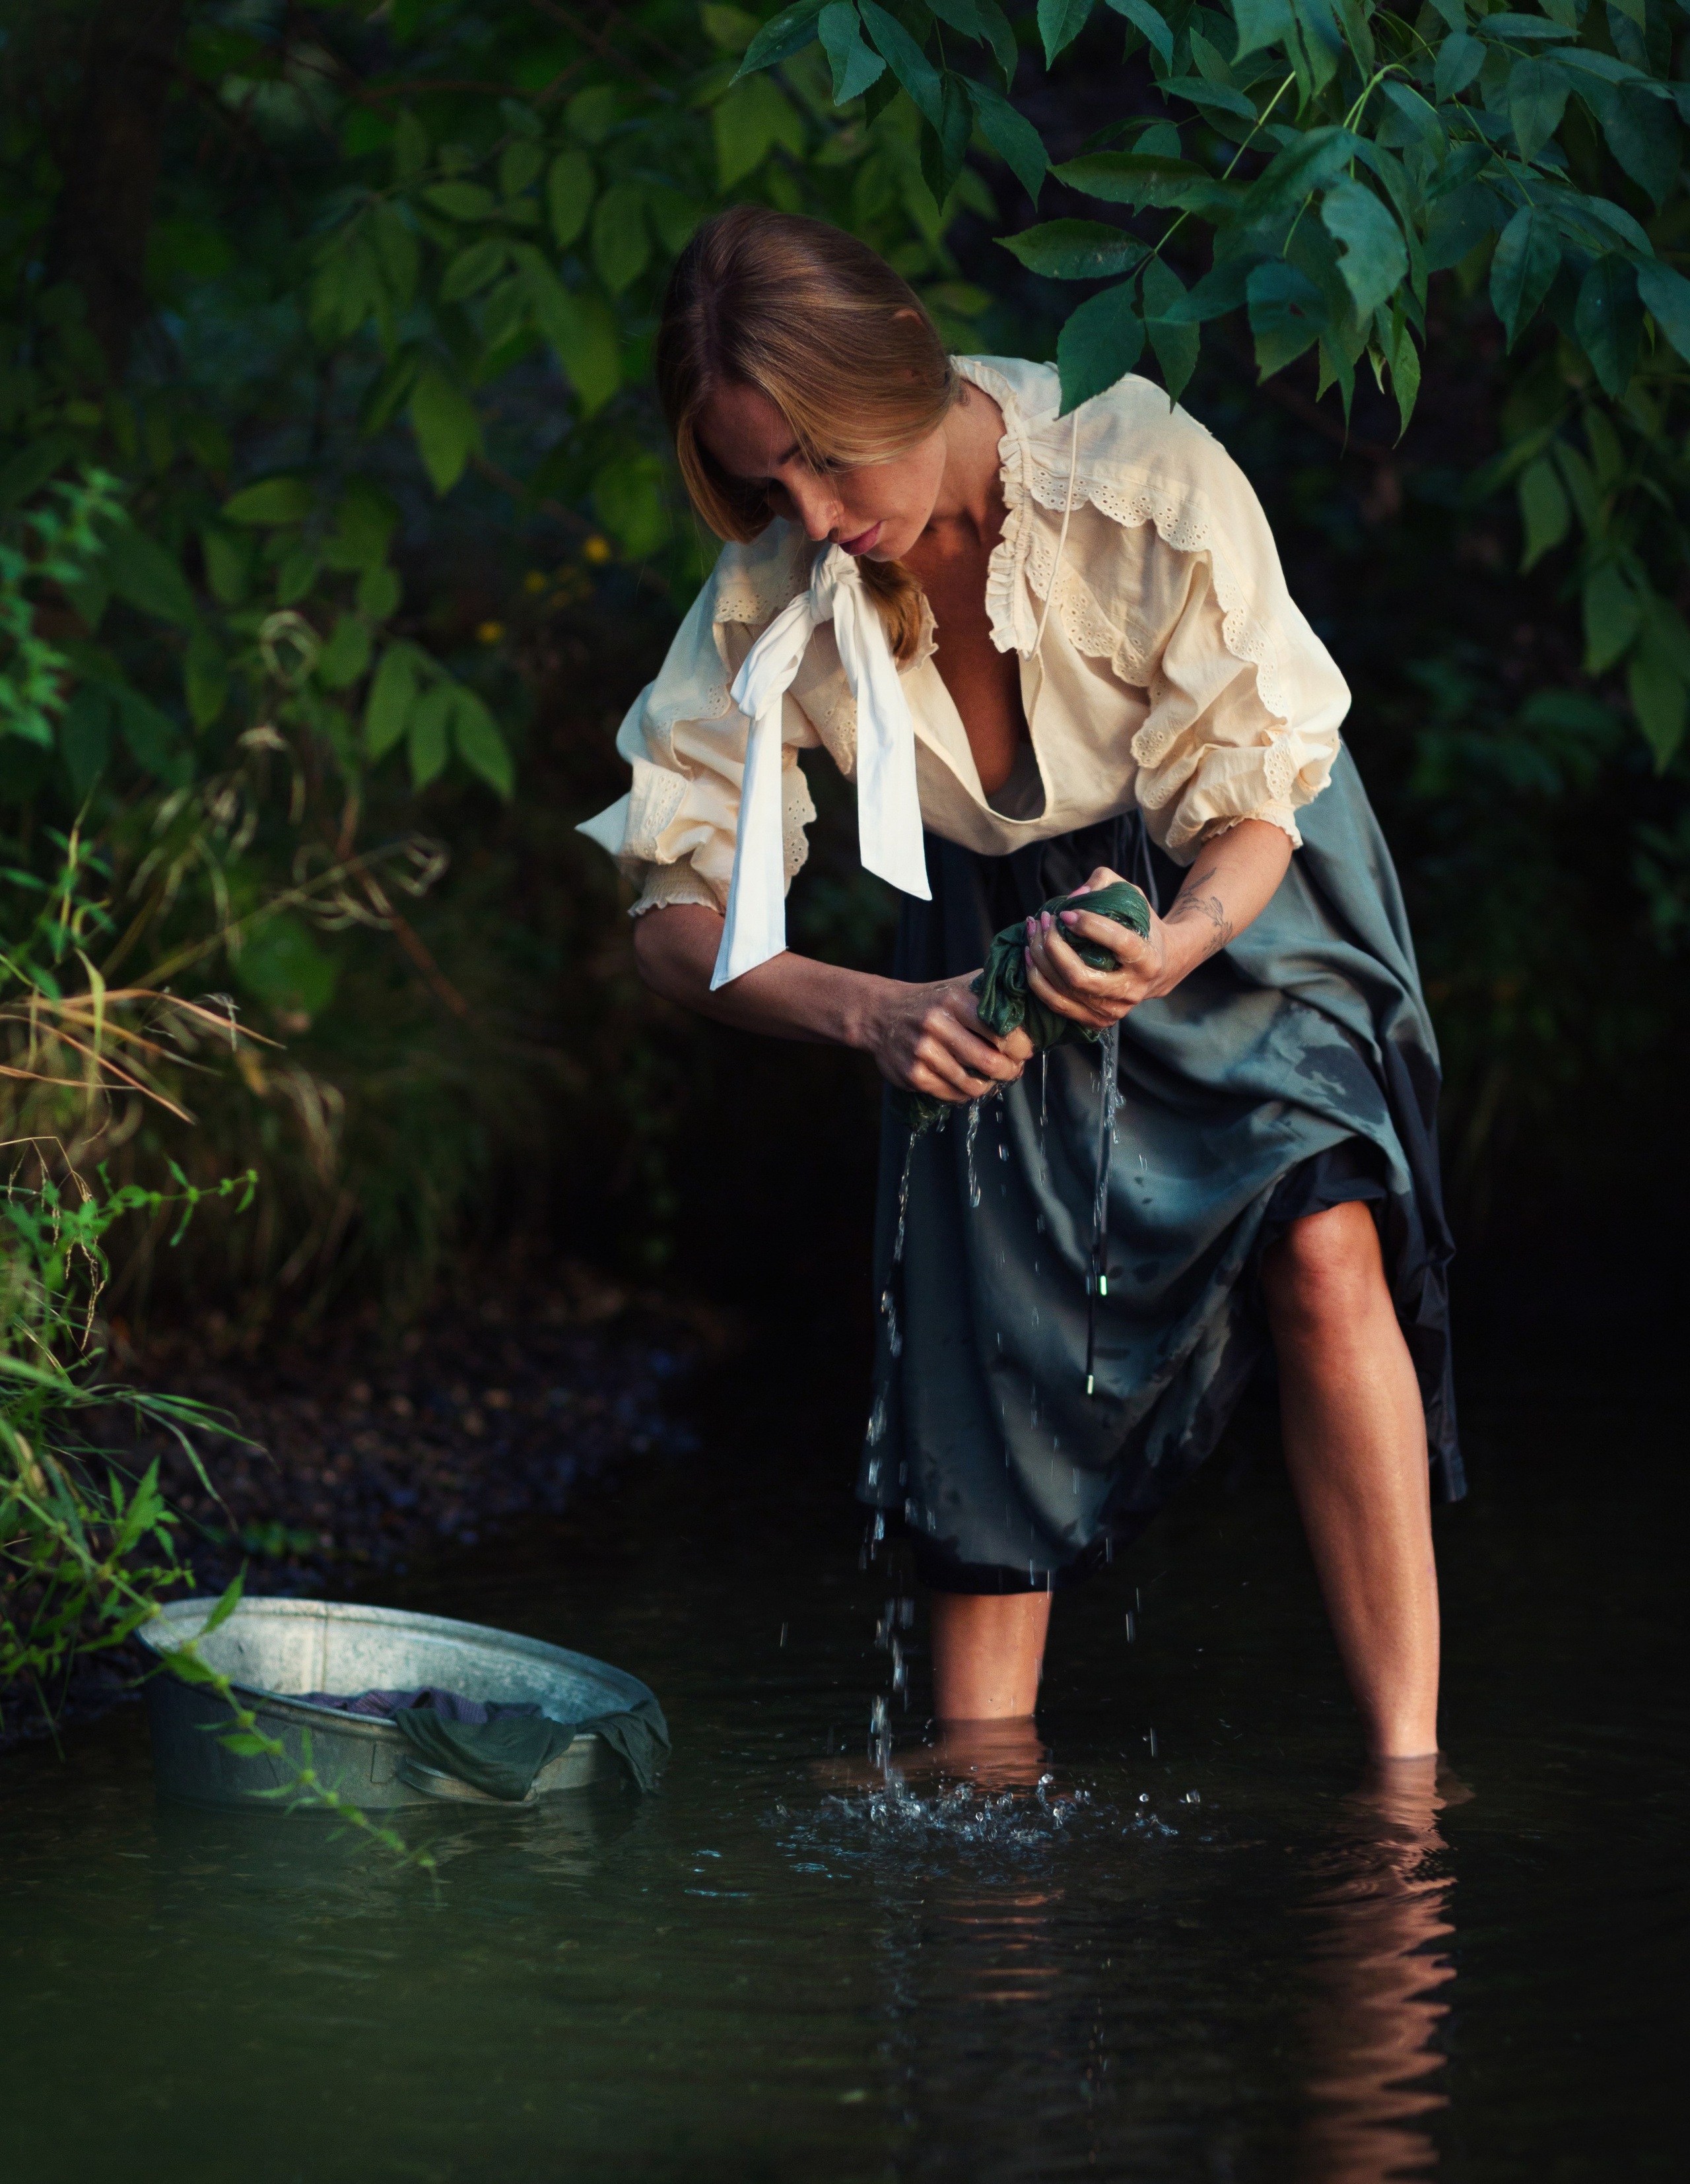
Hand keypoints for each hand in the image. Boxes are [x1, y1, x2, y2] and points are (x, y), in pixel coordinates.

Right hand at [864, 972, 1032, 1104]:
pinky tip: (967, 1082)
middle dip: (1009, 1071)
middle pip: (990, 1062)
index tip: (1024, 1050)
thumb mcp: (961, 984)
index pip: (1003, 1031)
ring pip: (972, 1084)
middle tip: (1013, 1069)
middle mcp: (937, 1024)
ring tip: (991, 1077)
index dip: (1021, 1047)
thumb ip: (994, 989)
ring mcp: (922, 1052)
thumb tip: (1034, 998)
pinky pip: (952, 1095)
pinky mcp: (913, 1075)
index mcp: (955, 1000)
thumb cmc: (934, 1001)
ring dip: (989, 1085)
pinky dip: (966, 1093)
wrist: (882, 1014)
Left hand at [1020, 865, 1173, 1031]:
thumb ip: (1105, 884)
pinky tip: (1030, 956)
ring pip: (1064, 990)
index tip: (1065, 912)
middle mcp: (1133, 991)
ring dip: (1040, 960)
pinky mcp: (1096, 1020)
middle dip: (1052, 946)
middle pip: (1080, 976)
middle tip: (1043, 920)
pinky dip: (1038, 980)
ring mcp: (1114, 1010)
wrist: (1160, 967)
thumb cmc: (1141, 925)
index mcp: (1148, 960)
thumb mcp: (1132, 897)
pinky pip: (1057, 1004)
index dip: (1090, 926)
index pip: (1119, 943)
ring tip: (1032, 933)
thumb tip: (1075, 896)